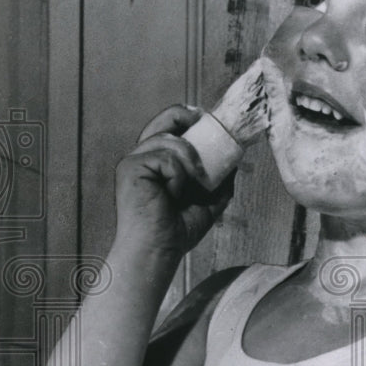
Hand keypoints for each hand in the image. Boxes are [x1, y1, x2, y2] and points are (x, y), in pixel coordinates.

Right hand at [114, 105, 233, 257]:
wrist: (159, 250)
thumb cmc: (176, 230)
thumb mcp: (207, 202)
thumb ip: (218, 182)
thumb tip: (235, 162)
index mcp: (156, 162)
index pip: (168, 128)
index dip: (186, 117)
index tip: (206, 119)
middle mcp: (142, 157)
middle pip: (163, 120)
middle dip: (186, 116)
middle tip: (206, 121)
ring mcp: (134, 161)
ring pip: (169, 140)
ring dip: (190, 159)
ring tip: (193, 183)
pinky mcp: (130, 167)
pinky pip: (166, 157)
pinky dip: (178, 175)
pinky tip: (173, 194)